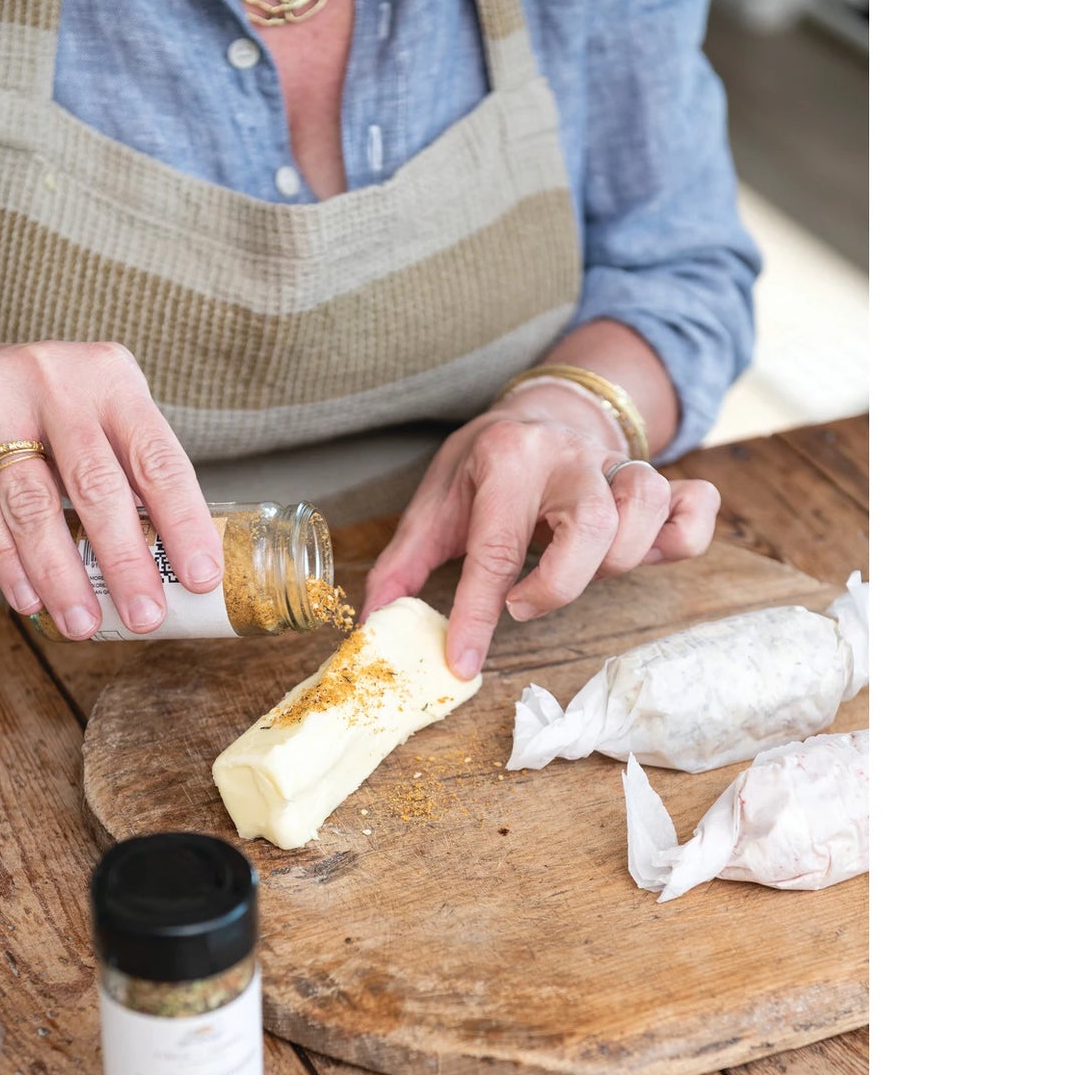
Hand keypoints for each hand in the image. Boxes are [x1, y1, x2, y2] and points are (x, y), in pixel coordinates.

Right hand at [0, 341, 221, 638]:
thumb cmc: (45, 411)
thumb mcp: (98, 416)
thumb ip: (131, 473)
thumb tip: (177, 564)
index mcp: (110, 376)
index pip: (156, 458)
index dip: (183, 521)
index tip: (201, 577)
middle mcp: (54, 377)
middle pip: (95, 483)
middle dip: (124, 561)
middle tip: (144, 616)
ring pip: (32, 503)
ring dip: (61, 575)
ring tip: (82, 624)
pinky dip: (7, 562)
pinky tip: (30, 600)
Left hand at [362, 384, 720, 677]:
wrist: (538, 413)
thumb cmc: (485, 467)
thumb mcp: (435, 502)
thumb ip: (405, 562)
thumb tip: (376, 620)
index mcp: (508, 457)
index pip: (497, 547)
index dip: (478, 614)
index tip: (463, 660)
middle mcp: (572, 456)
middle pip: (595, 527)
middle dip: (560, 584)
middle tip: (523, 602)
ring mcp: (620, 468)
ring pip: (648, 510)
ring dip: (619, 561)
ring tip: (578, 571)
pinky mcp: (658, 482)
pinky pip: (697, 505)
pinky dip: (686, 536)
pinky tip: (649, 554)